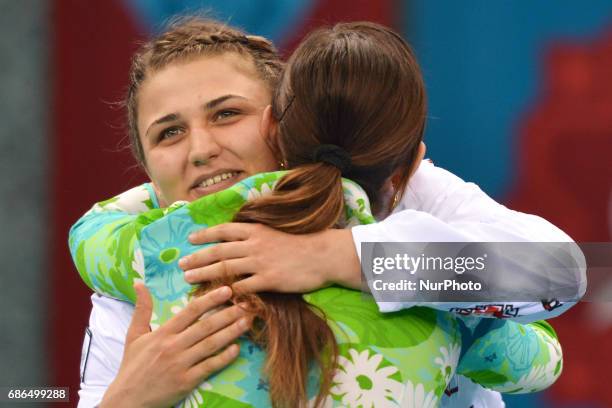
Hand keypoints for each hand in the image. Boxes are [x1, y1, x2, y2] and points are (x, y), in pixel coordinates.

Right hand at [100, 284, 248, 407]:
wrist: (127, 400)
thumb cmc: (132, 366)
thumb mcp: (133, 335)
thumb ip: (141, 309)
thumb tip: (139, 283)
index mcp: (162, 333)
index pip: (190, 311)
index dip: (210, 299)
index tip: (227, 290)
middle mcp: (173, 346)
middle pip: (206, 326)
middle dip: (228, 313)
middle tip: (246, 304)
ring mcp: (181, 364)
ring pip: (211, 344)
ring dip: (232, 332)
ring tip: (247, 321)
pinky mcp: (187, 382)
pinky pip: (210, 367)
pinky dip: (225, 357)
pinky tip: (237, 348)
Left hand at [179, 223, 361, 292]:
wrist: (324, 254)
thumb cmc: (303, 241)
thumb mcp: (277, 231)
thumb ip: (258, 234)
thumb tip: (242, 236)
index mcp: (256, 230)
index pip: (224, 230)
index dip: (205, 235)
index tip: (191, 240)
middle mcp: (254, 244)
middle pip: (218, 251)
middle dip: (197, 258)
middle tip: (181, 265)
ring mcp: (260, 262)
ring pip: (225, 268)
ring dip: (204, 274)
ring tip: (189, 279)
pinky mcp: (268, 280)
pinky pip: (243, 287)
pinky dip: (228, 292)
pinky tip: (216, 297)